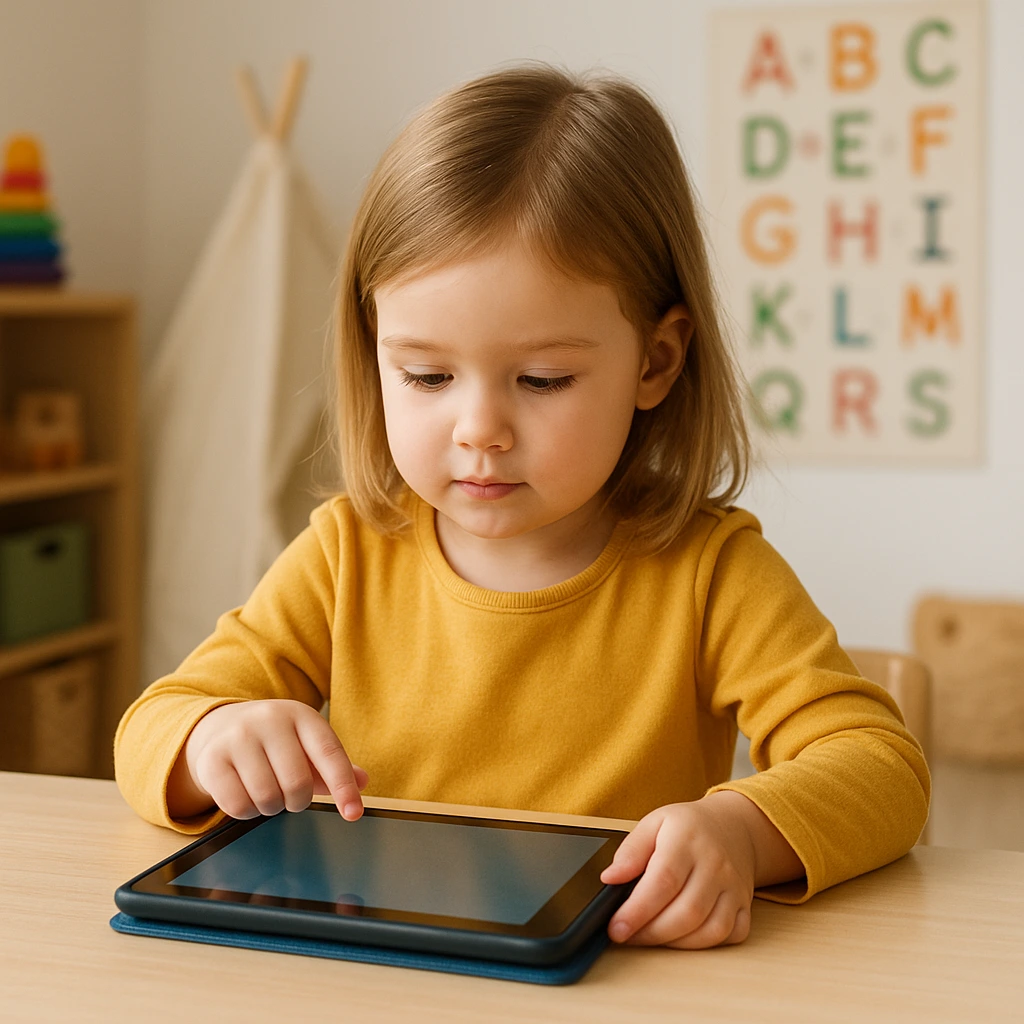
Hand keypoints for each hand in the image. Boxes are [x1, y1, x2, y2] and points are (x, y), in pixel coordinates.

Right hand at [172, 699, 368, 821]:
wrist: (220, 726)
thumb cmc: (275, 742)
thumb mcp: (306, 744)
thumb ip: (335, 765)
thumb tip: (363, 781)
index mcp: (301, 715)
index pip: (329, 753)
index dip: (343, 786)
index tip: (354, 814)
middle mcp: (270, 720)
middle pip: (297, 784)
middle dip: (298, 801)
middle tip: (291, 795)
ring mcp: (238, 737)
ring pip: (267, 798)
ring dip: (272, 807)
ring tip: (267, 791)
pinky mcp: (211, 759)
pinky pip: (237, 806)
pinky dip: (247, 811)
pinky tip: (245, 794)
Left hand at [599, 793, 757, 948]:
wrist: (732, 826)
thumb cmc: (688, 827)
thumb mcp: (654, 823)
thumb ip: (631, 850)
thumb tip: (610, 878)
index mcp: (687, 840)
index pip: (663, 881)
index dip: (637, 910)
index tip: (616, 927)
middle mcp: (715, 864)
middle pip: (686, 911)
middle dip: (651, 932)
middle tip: (625, 935)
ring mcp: (733, 887)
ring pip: (709, 929)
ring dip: (674, 942)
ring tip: (648, 936)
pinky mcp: (744, 904)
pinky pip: (730, 935)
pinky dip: (704, 944)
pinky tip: (681, 937)